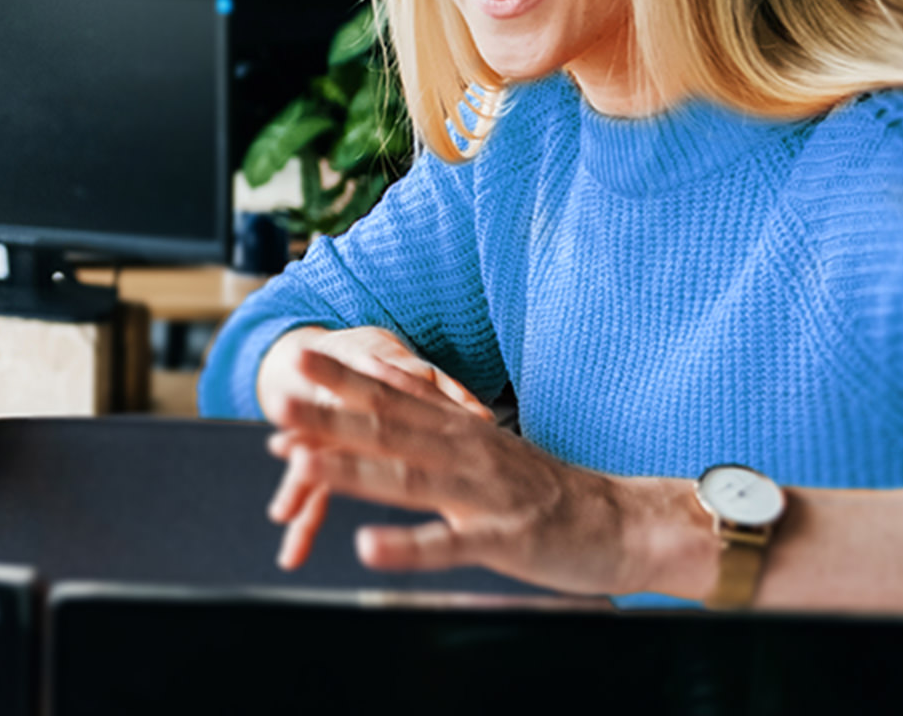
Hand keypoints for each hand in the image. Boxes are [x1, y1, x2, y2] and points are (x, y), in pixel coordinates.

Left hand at [266, 348, 646, 594]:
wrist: (623, 523)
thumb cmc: (545, 490)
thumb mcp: (485, 446)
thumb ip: (435, 424)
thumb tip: (385, 392)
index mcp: (460, 430)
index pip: (395, 395)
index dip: (345, 378)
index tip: (301, 356)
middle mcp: (465, 452)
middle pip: (389, 427)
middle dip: (330, 412)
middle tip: (280, 397)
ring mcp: (482, 494)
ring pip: (408, 477)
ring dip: (352, 468)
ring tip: (303, 462)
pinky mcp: (503, 539)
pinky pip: (449, 543)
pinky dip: (407, 544)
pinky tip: (368, 546)